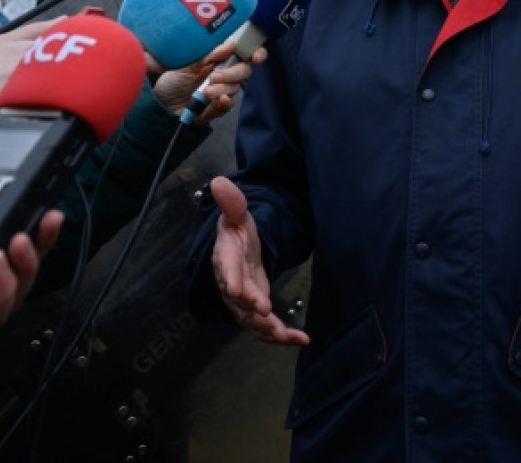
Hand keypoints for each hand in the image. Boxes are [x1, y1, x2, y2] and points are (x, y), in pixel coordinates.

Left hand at [155, 44, 265, 124]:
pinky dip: (224, 103)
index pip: (244, 55)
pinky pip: (226, 106)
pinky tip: (218, 100)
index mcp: (219, 60)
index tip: (256, 57)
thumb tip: (230, 43)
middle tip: (214, 76)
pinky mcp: (215, 109)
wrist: (159, 102)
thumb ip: (209, 54)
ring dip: (222, 89)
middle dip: (232, 74)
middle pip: (243, 72)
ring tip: (205, 92)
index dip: (255, 54)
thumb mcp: (187, 63)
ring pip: (235, 89)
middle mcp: (223, 76)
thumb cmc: (172, 79)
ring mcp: (220, 92)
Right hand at [208, 176, 308, 345]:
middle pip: (238, 300)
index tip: (238, 291)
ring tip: (286, 335)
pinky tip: (301, 340)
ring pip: (251, 320)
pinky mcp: (255, 311)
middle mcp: (231, 284)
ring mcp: (242, 301)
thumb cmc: (237, 231)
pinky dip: (282, 336)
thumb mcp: (237, 215)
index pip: (226, 269)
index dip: (232, 280)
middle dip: (251, 308)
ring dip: (267, 329)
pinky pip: (265, 328)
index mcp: (226, 258)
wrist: (239, 250)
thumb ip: (232, 202)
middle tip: (266, 314)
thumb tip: (218, 181)